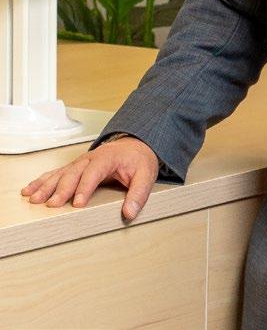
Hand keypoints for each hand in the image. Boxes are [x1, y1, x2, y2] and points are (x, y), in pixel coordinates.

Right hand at [20, 136, 158, 221]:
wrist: (134, 145)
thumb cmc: (138, 160)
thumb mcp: (146, 175)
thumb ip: (139, 194)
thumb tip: (129, 212)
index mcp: (108, 158)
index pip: (94, 172)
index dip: (85, 187)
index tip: (78, 203)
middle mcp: (91, 158)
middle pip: (73, 173)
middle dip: (62, 189)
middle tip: (52, 204)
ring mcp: (81, 162)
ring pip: (61, 173)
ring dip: (47, 185)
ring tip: (34, 198)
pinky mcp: (75, 167)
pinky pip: (56, 173)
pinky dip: (42, 181)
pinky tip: (30, 190)